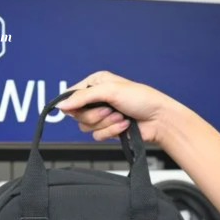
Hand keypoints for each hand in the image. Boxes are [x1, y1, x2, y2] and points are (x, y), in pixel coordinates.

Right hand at [57, 71, 173, 144]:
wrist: (159, 120)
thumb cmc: (141, 99)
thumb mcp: (110, 91)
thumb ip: (83, 97)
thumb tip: (61, 105)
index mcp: (95, 83)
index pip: (71, 95)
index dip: (73, 104)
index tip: (78, 108)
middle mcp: (96, 98)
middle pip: (76, 114)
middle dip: (95, 115)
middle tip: (110, 110)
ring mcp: (101, 115)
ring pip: (86, 126)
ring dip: (106, 123)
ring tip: (121, 116)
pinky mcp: (107, 129)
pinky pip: (97, 136)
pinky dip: (111, 131)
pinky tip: (124, 125)